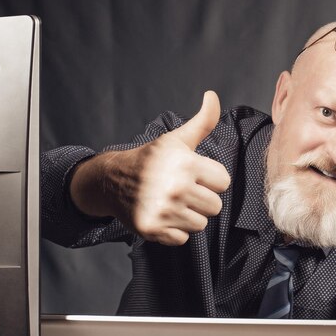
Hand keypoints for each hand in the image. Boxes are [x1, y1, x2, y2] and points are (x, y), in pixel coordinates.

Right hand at [70, 90, 230, 244]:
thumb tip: (213, 96)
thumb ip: (202, 122)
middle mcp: (175, 188)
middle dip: (201, 199)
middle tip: (182, 191)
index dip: (210, 179)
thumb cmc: (151, 160)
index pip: (223, 182)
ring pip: (200, 224)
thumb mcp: (176, 139)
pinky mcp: (154, 229)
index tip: (193, 175)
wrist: (112, 180)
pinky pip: (183, 239)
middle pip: (215, 206)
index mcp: (186, 164)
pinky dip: (174, 231)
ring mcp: (164, 211)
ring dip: (189, 216)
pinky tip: (163, 216)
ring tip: (172, 203)